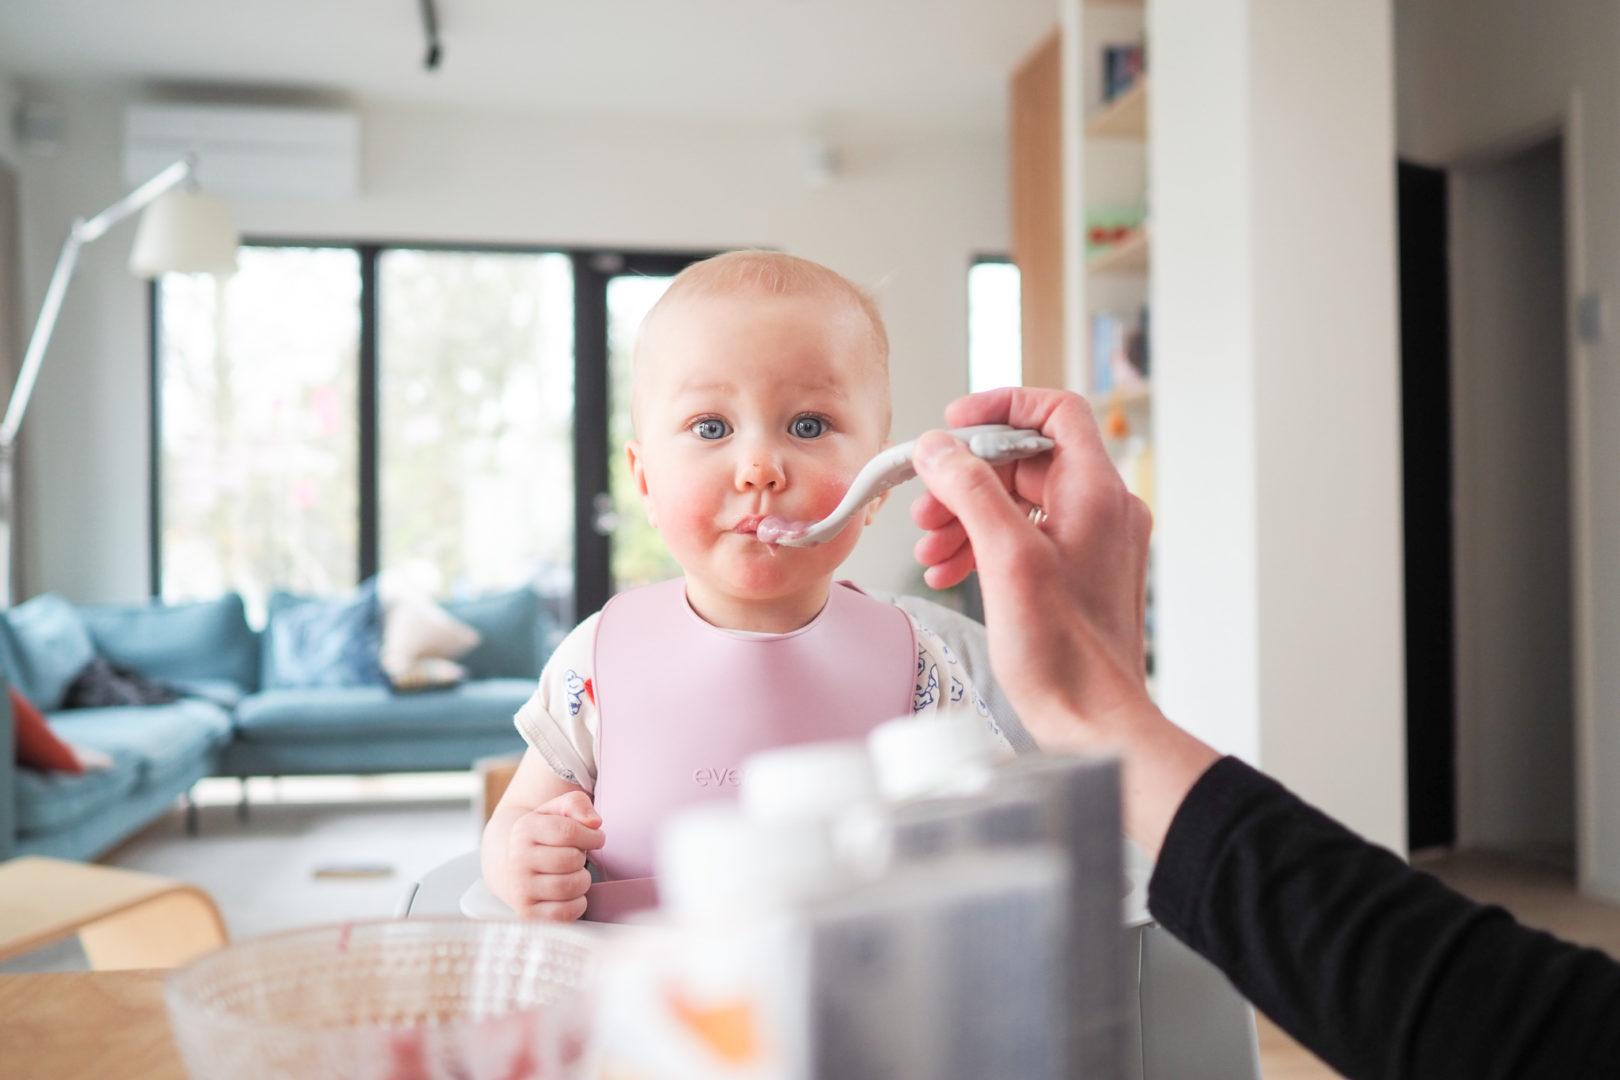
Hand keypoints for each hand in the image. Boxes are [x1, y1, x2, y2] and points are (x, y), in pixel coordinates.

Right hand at [499, 790, 603, 921]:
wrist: (514, 865)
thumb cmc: (546, 835)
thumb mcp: (557, 810)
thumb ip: (576, 804)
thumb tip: (594, 823)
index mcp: (524, 830)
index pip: (568, 831)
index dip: (592, 836)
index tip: (595, 838)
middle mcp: (518, 860)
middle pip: (571, 860)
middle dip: (583, 858)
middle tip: (577, 858)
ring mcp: (521, 889)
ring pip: (570, 886)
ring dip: (582, 880)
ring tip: (574, 874)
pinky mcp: (528, 914)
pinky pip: (567, 912)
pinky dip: (578, 903)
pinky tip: (571, 893)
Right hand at [910, 388, 1154, 750]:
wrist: (1092, 722)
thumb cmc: (1064, 654)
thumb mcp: (1006, 559)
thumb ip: (971, 491)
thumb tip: (939, 446)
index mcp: (1097, 493)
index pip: (1056, 412)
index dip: (1002, 407)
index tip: (955, 425)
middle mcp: (1101, 511)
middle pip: (1026, 461)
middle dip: (967, 480)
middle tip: (926, 508)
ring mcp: (1091, 544)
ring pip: (1019, 502)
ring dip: (966, 517)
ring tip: (930, 550)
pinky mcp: (1075, 575)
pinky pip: (1024, 538)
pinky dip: (984, 545)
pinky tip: (950, 572)